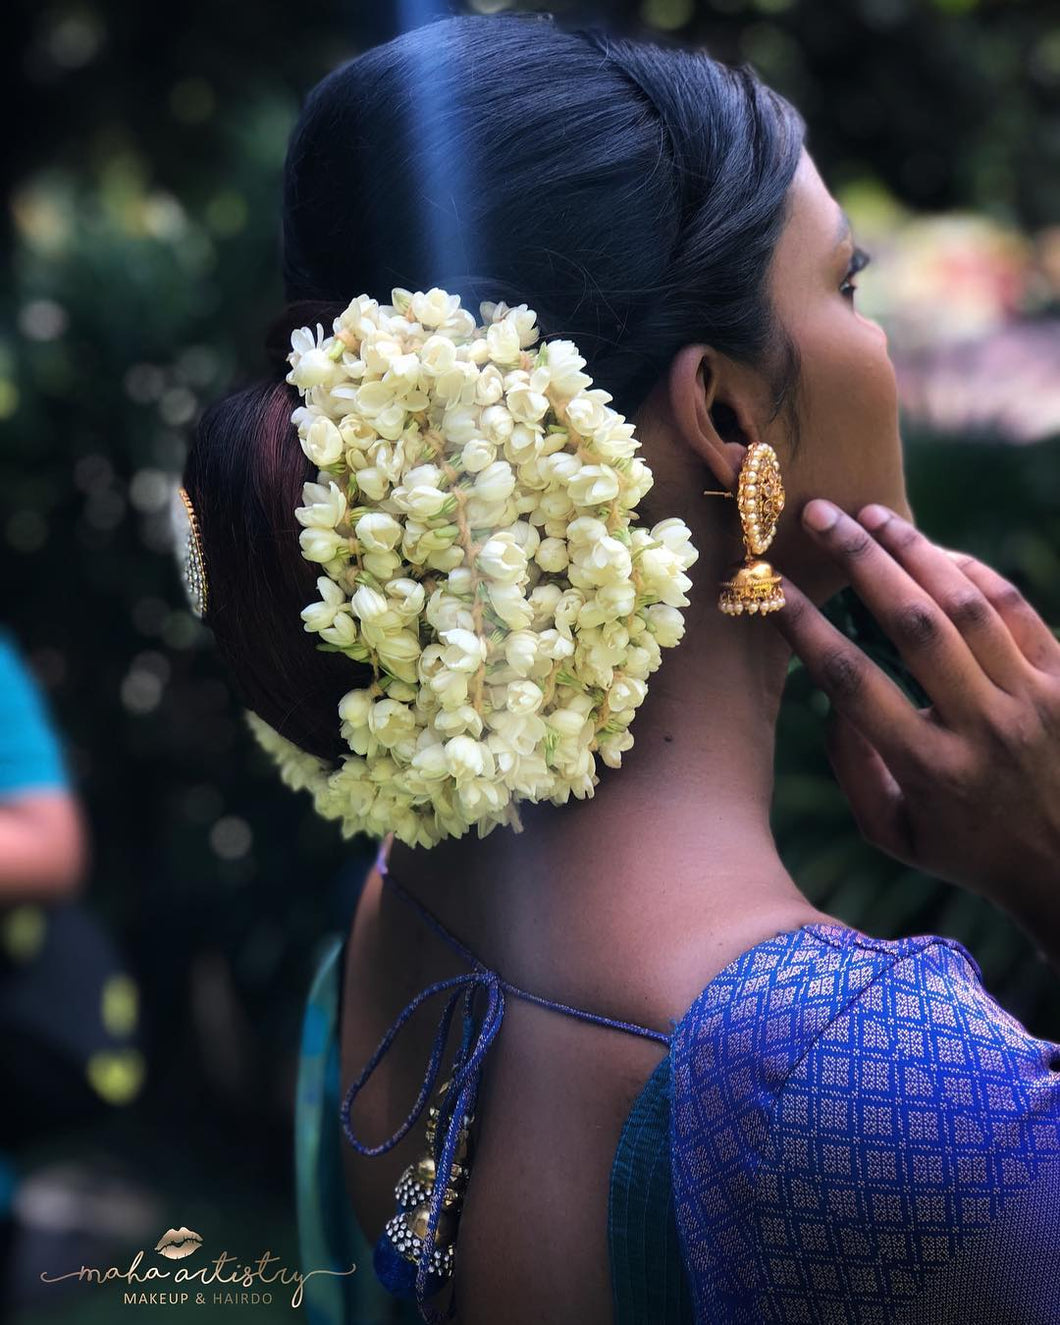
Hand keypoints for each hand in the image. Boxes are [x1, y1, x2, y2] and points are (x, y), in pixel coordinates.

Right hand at [768, 499, 1059, 952]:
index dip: (805, 626)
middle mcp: (982, 728)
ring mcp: (1032, 700)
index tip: (771, 588)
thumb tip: (831, 701)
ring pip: (966, 604)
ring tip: (873, 516)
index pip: (852, 680)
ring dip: (915, 551)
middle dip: (860, 560)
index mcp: (928, 770)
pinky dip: (973, 572)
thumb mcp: (894, 834)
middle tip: (821, 515)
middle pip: (913, 623)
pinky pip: (1016, 609)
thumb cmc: (969, 851)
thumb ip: (853, 770)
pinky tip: (937, 551)